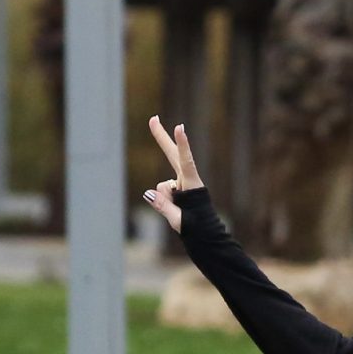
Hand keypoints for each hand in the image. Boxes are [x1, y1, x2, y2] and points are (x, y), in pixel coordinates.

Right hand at [142, 115, 203, 233]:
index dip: (183, 145)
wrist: (204, 234)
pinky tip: (175, 209)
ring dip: (164, 199)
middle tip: (153, 119)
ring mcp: (180, 183)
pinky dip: (163, 202)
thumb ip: (164, 207)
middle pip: (172, 155)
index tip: (179, 127)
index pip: (186, 161)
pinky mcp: (176, 188)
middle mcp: (186, 180)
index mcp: (192, 185)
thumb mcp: (179, 221)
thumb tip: (148, 194)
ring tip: (179, 213)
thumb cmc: (196, 228)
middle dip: (162, 138)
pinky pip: (161, 192)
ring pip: (162, 185)